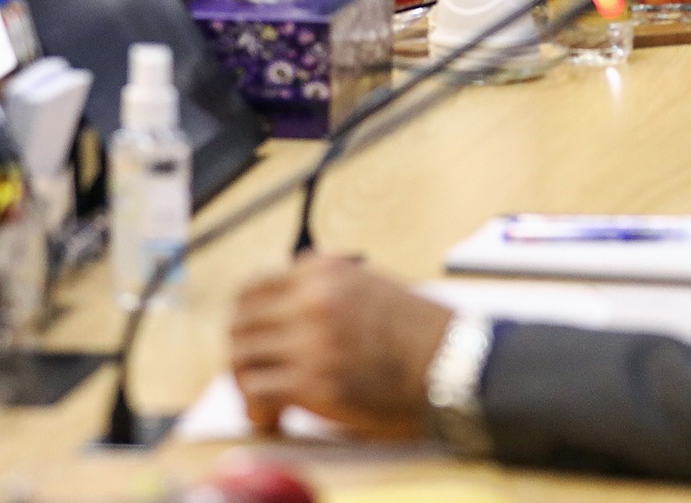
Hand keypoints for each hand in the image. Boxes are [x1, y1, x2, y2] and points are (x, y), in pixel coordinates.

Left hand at [229, 253, 451, 438]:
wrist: (451, 364)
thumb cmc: (420, 332)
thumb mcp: (373, 285)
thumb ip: (329, 284)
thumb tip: (289, 289)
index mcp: (324, 273)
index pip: (252, 289)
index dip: (244, 318)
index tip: (251, 338)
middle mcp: (312, 301)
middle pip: (240, 324)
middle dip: (241, 353)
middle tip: (252, 375)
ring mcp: (310, 341)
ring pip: (242, 358)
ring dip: (246, 383)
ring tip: (263, 401)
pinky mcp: (312, 382)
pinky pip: (257, 393)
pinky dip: (258, 409)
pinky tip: (273, 418)